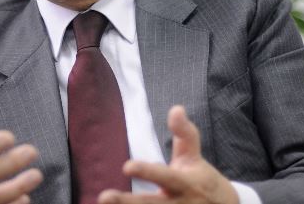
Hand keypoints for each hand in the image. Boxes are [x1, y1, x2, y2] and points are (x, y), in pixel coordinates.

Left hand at [98, 106, 238, 203]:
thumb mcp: (194, 155)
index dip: (147, 172)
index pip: (164, 177)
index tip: (126, 166)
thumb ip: (184, 132)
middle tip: (104, 197)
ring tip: (102, 203)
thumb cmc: (201, 178)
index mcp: (184, 183)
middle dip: (127, 202)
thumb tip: (176, 108)